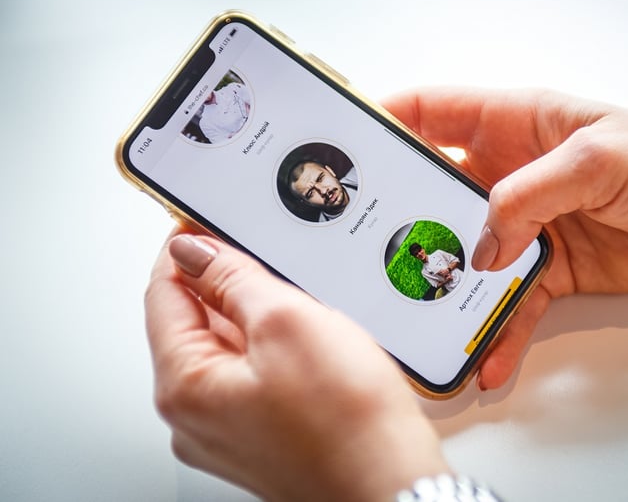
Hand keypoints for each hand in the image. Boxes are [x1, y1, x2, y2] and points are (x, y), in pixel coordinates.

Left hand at [145, 231, 448, 500]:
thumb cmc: (348, 423)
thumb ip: (231, 278)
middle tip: (271, 258)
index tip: (210, 222)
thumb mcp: (286, 321)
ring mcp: (230, 431)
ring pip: (230, 349)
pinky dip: (275, 348)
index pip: (163, 294)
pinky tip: (313, 341)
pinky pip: (255, 375)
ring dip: (258, 316)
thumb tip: (194, 250)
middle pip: (195, 323)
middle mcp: (196, 417)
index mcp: (184, 388)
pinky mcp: (264, 435)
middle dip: (228, 283)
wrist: (393, 485)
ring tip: (303, 305)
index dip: (187, 249)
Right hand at [383, 87, 627, 389]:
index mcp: (515, 123)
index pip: (432, 112)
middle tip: (371, 250)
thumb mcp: (595, 159)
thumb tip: (483, 247)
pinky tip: (487, 357)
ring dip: (448, 286)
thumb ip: (528, 197)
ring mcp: (528, 224)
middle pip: (437, 193)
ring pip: (470, 257)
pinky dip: (498, 331)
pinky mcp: (551, 269)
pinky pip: (511, 304)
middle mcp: (511, 173)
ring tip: (421, 316)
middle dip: (405, 220)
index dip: (386, 126)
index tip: (349, 156)